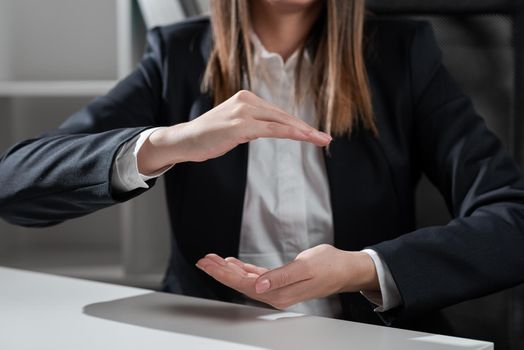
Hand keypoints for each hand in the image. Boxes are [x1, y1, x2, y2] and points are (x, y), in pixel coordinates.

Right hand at [137, 90, 331, 174]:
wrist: (185, 140)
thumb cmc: (210, 136)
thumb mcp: (236, 128)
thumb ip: (254, 126)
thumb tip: (271, 130)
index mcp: (247, 99)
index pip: (278, 113)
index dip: (298, 124)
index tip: (314, 134)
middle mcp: (247, 101)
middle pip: (283, 115)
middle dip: (306, 128)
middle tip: (326, 138)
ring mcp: (243, 112)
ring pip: (281, 121)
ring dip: (303, 132)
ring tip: (321, 140)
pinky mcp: (240, 125)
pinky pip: (271, 130)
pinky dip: (289, 133)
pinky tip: (303, 137)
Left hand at [196, 244, 378, 309]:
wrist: (345, 268)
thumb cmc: (329, 266)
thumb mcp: (305, 268)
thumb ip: (280, 277)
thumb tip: (258, 286)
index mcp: (279, 293)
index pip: (244, 284)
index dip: (224, 274)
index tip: (209, 264)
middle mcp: (275, 293)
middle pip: (240, 283)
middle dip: (220, 271)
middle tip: (204, 260)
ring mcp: (276, 288)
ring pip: (245, 279)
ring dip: (228, 270)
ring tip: (212, 260)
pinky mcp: (280, 280)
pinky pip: (256, 275)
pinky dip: (242, 269)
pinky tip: (233, 263)